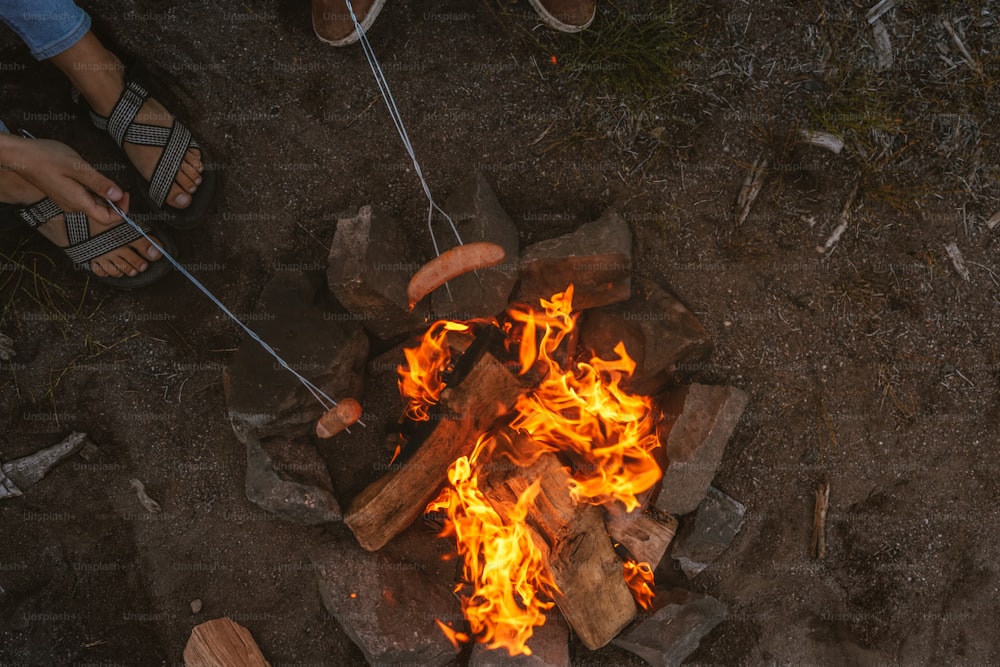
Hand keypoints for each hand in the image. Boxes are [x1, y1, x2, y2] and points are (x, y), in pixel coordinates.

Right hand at [0, 135, 124, 225]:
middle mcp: (73, 206)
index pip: (107, 219)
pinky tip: (90, 177)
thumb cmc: (45, 158)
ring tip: (104, 179)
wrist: (20, 155)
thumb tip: (118, 194)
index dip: (121, 210)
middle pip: (101, 213)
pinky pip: (84, 197)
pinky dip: (93, 190)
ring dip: (104, 195)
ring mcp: (67, 201)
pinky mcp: (63, 194)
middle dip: (115, 202)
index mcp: (78, 202)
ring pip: (93, 204)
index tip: (126, 194)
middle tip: (119, 185)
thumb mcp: (78, 167)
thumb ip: (99, 183)